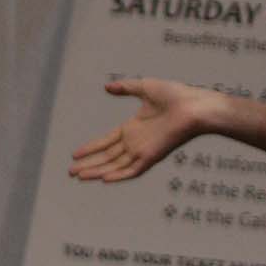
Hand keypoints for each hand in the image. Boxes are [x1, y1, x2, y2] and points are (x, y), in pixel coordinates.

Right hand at [69, 79, 216, 182]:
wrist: (196, 106)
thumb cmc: (177, 96)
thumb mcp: (145, 88)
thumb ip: (126, 87)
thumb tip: (107, 87)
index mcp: (134, 128)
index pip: (107, 142)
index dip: (91, 148)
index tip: (75, 154)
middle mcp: (136, 142)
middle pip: (107, 157)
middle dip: (88, 165)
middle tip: (70, 171)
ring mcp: (143, 150)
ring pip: (115, 165)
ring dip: (96, 172)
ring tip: (78, 176)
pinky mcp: (152, 156)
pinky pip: (133, 170)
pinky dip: (118, 175)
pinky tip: (103, 179)